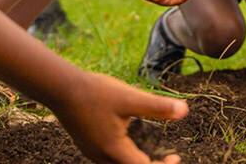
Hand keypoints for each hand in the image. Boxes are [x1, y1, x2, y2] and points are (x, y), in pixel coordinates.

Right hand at [47, 70, 186, 163]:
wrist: (61, 88)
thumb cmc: (96, 92)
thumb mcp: (130, 98)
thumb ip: (157, 107)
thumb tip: (184, 111)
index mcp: (114, 150)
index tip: (176, 157)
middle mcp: (102, 157)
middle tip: (168, 157)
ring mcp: (92, 153)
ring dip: (137, 161)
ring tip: (151, 151)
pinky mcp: (87, 145)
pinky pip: (109, 158)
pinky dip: (124, 155)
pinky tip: (130, 140)